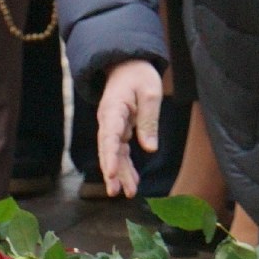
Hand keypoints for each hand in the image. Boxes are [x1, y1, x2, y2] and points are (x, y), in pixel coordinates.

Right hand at [96, 60, 163, 197]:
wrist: (127, 65)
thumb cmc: (139, 76)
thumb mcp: (150, 93)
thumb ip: (149, 121)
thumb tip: (150, 149)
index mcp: (113, 109)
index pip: (109, 136)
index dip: (110, 156)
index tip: (111, 172)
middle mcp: (108, 120)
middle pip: (108, 149)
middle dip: (112, 171)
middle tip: (117, 192)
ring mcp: (112, 126)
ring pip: (114, 153)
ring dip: (120, 173)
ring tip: (129, 193)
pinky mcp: (118, 130)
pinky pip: (120, 150)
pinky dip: (126, 165)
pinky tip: (132, 181)